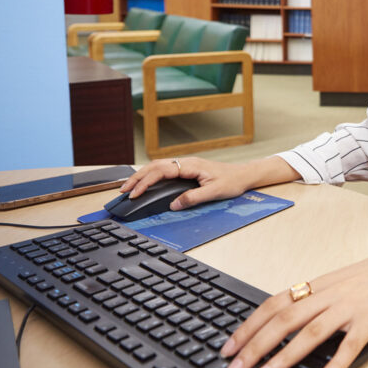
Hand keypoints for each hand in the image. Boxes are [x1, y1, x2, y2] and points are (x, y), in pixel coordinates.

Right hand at [120, 157, 254, 210]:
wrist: (244, 174)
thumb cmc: (232, 181)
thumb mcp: (214, 192)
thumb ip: (193, 198)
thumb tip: (173, 205)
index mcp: (190, 166)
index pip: (161, 171)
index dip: (145, 182)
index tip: (134, 194)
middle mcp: (186, 162)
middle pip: (155, 166)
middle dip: (137, 178)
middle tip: (123, 191)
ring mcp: (186, 164)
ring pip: (158, 166)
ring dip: (142, 175)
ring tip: (128, 187)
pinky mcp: (187, 168)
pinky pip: (164, 169)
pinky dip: (151, 174)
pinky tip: (145, 182)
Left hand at [220, 242, 367, 367]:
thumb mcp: (333, 284)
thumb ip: (309, 301)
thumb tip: (278, 324)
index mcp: (314, 287)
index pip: (272, 305)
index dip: (247, 327)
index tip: (227, 348)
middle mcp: (326, 296)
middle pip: (283, 321)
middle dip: (254, 347)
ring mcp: (347, 309)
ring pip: (309, 333)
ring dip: (283, 358)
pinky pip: (349, 346)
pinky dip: (334, 366)